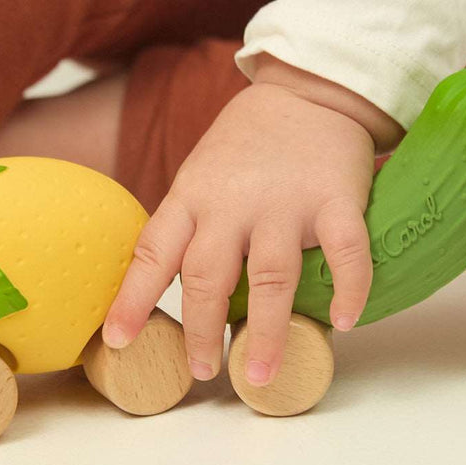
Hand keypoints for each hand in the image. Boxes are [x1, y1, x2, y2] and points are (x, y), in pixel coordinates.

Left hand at [102, 55, 404, 384]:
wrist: (309, 90)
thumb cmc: (250, 144)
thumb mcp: (202, 174)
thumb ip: (192, 225)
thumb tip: (180, 294)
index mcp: (193, 195)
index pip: (153, 252)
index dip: (133, 299)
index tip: (118, 341)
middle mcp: (232, 203)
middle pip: (206, 275)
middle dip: (199, 330)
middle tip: (201, 371)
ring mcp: (285, 203)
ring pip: (270, 277)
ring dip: (266, 332)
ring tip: (260, 374)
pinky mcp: (336, 200)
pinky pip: (343, 253)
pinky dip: (347, 290)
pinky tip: (342, 322)